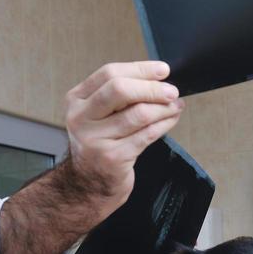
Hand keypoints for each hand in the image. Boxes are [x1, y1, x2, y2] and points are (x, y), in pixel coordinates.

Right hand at [63, 61, 183, 217]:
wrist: (88, 184)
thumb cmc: (100, 144)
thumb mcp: (98, 115)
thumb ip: (120, 96)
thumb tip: (158, 79)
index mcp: (76, 100)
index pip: (109, 73)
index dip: (140, 69)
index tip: (162, 70)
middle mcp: (81, 118)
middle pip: (120, 90)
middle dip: (152, 88)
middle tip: (172, 91)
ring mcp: (96, 139)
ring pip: (139, 114)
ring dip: (164, 108)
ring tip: (176, 106)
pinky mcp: (113, 157)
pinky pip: (147, 134)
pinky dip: (164, 124)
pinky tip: (171, 119)